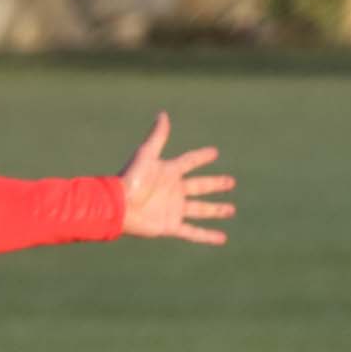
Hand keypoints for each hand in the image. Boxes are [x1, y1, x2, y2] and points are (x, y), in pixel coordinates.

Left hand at [117, 112, 235, 245]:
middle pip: (200, 186)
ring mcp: (174, 209)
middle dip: (216, 184)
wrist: (119, 206)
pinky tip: (222, 238)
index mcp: (169, 172)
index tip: (215, 152)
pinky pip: (193, 232)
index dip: (201, 157)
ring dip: (216, 210)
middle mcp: (174, 190)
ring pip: (201, 209)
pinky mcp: (171, 225)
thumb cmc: (131, 179)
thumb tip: (163, 113)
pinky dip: (207, 236)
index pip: (189, 162)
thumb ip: (157, 136)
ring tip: (231, 209)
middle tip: (231, 182)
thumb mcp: (146, 155)